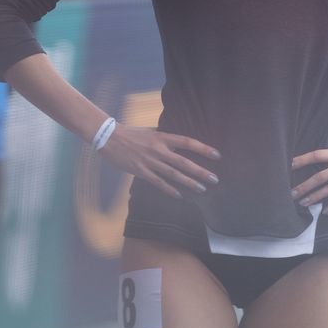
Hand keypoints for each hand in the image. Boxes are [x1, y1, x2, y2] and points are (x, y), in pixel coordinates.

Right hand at [98, 125, 219, 198]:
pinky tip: (180, 196)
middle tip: (214, 179)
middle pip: (184, 162)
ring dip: (189, 182)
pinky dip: (170, 190)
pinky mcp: (141, 172)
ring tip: (202, 189)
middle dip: (200, 171)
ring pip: (173, 174)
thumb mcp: (152, 131)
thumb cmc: (132, 133)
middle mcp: (159, 150)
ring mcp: (150, 162)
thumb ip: (166, 137)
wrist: (110, 138)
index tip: (217, 155)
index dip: (203, 148)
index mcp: (163, 137)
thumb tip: (181, 142)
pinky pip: (158, 183)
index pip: (188, 142)